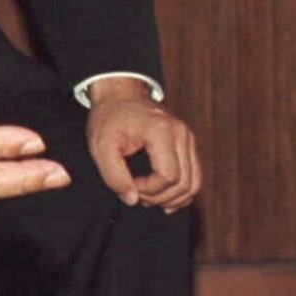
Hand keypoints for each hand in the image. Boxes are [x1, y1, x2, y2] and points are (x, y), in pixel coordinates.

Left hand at [85, 77, 200, 210]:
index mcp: (161, 131)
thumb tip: (132, 199)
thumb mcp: (101, 147)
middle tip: (138, 194)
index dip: (149, 190)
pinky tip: (164, 198)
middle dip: (161, 198)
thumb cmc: (109, 118)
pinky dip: (182, 191)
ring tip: (149, 197)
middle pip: (185, 182)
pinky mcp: (187, 143)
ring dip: (173, 198)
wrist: (119, 95)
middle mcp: (181, 133)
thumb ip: (114, 176)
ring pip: (194, 182)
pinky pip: (194, 175)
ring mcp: (187, 138)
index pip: (168, 176)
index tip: (130, 184)